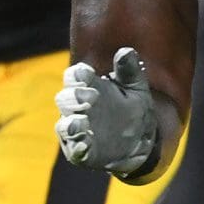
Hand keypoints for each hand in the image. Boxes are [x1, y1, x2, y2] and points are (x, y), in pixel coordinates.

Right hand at [54, 47, 159, 176]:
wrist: (139, 142)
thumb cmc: (132, 110)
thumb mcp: (136, 89)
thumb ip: (129, 71)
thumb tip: (126, 52)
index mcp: (88, 89)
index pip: (75, 77)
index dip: (77, 75)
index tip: (87, 74)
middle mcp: (78, 109)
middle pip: (65, 99)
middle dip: (73, 97)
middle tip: (90, 97)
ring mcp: (78, 131)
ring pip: (64, 126)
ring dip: (70, 124)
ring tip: (81, 122)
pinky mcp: (81, 151)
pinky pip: (74, 150)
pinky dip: (77, 147)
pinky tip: (85, 144)